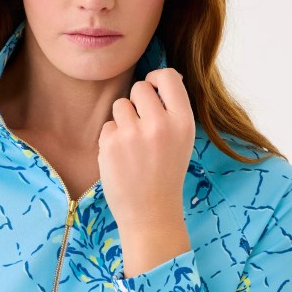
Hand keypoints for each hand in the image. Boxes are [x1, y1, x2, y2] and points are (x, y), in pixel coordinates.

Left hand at [97, 67, 195, 232]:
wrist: (150, 213)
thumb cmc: (166, 175)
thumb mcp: (182, 141)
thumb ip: (173, 110)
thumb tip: (161, 77)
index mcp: (183, 122)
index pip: (167, 78)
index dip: (156, 78)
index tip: (152, 87)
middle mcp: (160, 124)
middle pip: (140, 88)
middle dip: (137, 103)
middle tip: (141, 127)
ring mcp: (133, 134)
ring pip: (120, 105)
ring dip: (123, 120)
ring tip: (133, 146)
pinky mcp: (111, 144)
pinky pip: (108, 126)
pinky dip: (112, 140)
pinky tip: (122, 159)